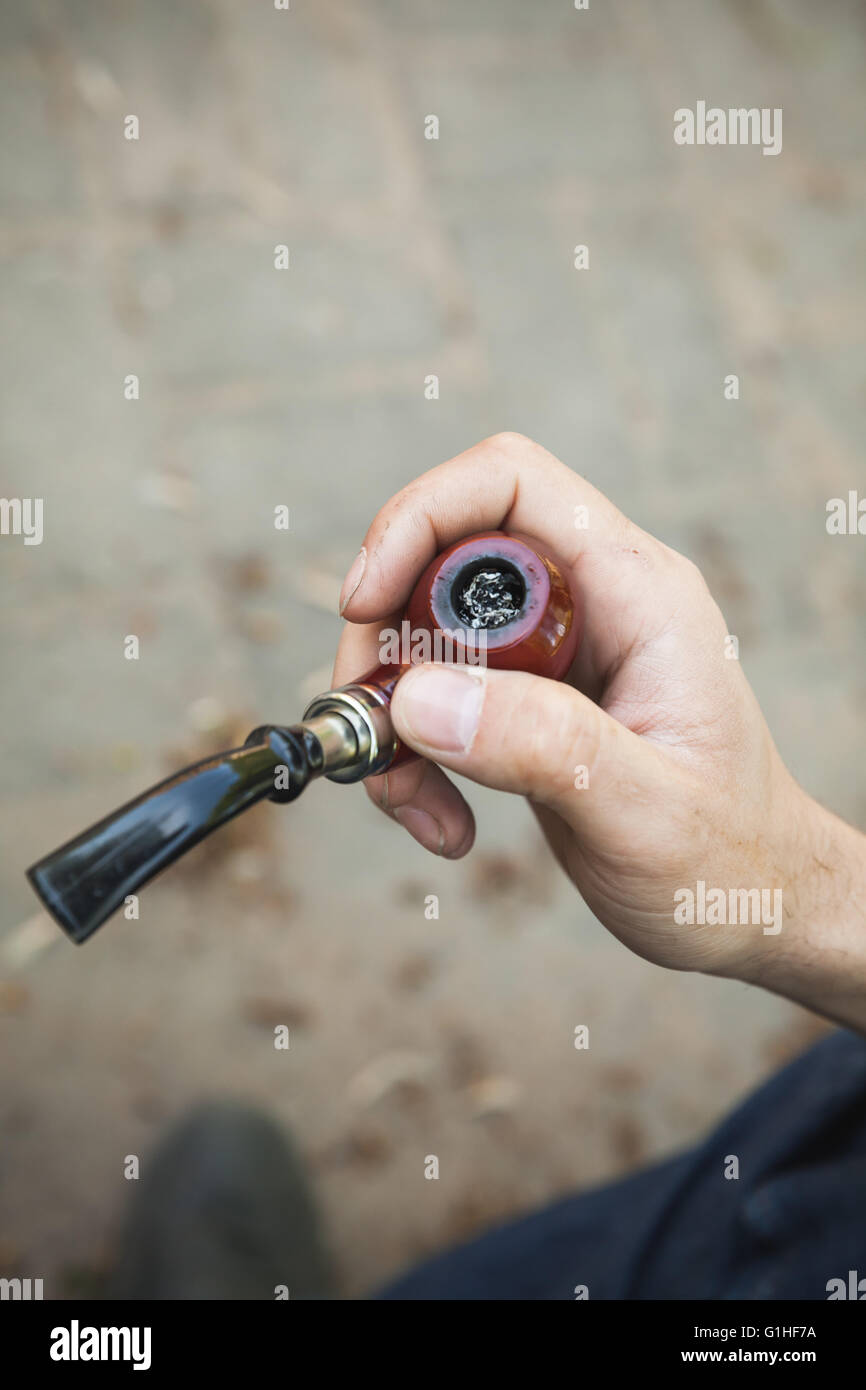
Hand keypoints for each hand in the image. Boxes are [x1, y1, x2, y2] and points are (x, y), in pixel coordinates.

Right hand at [334, 434, 865, 1023]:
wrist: (758, 907)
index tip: (364, 602)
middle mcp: (595, 603)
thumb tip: (420, 699)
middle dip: (385, 636)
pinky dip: (416, 753)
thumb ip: (542, 746)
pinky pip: (441, 696)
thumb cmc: (728, 861)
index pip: (510, 485)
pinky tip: (443, 821)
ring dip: (393, 711)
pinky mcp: (532, 700)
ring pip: (428, 631)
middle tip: (370, 725)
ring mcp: (559, 651)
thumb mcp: (643, 811)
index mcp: (638, 593)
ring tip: (410, 800)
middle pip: (446, 555)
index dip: (419, 518)